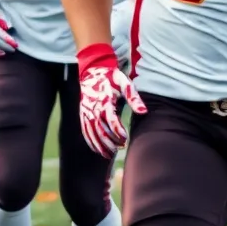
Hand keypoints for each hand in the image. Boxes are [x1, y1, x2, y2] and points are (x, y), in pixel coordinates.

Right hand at [76, 43, 146, 157]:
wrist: (92, 70)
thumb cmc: (112, 78)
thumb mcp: (125, 83)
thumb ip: (134, 97)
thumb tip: (144, 111)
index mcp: (104, 100)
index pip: (110, 120)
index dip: (117, 131)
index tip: (125, 138)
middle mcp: (93, 107)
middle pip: (100, 129)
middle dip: (109, 141)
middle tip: (120, 148)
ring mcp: (86, 111)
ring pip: (91, 132)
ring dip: (99, 144)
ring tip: (109, 154)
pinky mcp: (82, 113)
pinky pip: (85, 130)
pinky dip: (90, 141)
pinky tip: (97, 149)